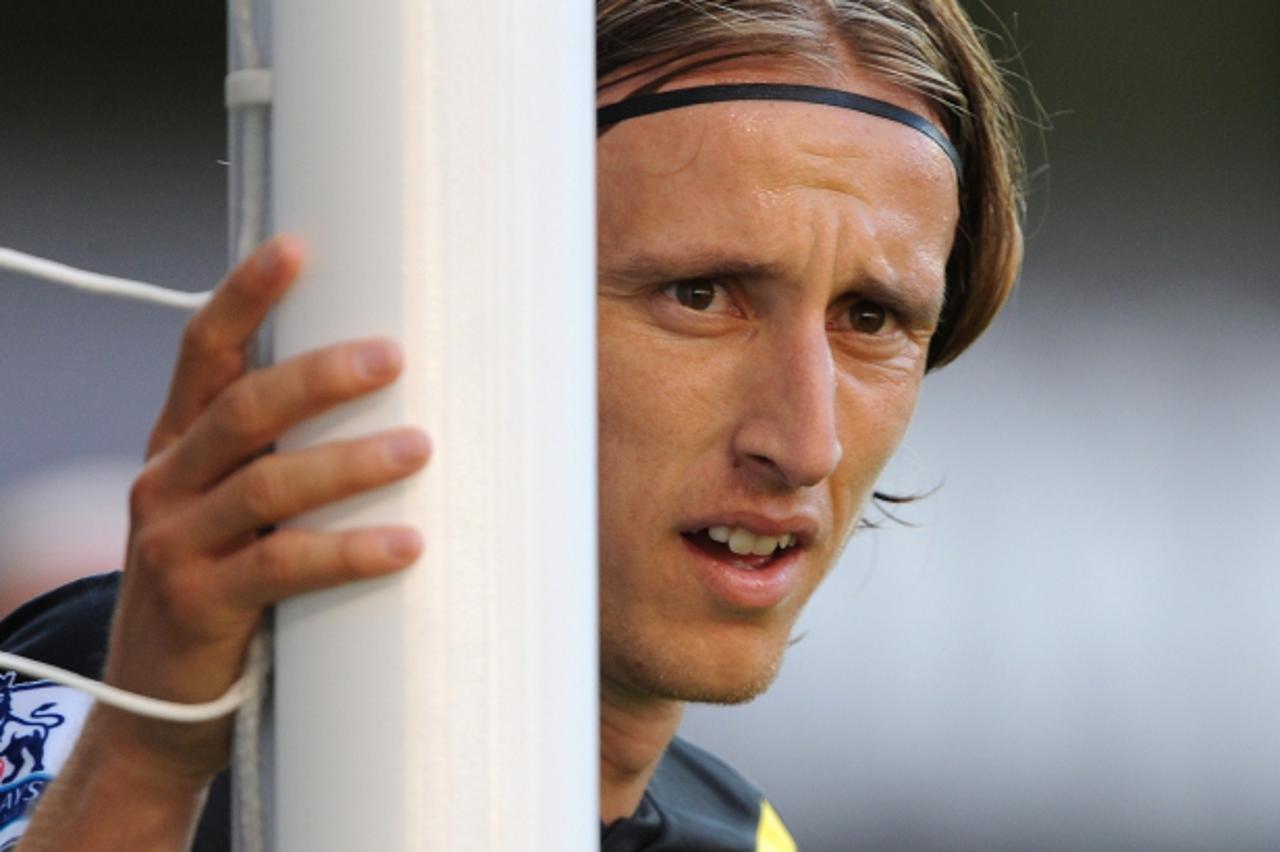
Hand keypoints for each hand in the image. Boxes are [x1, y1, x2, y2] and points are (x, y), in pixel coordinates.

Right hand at [95, 236, 429, 786]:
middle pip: (243, 407)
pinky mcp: (199, 606)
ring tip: (420, 447)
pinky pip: (282, 566)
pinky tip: (405, 544)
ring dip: (350, 460)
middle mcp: (167, 482)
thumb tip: (408, 403)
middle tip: (394, 356)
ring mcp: (175, 544)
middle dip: (320, 375)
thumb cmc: (225, 587)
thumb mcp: (238, 510)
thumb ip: (287, 457)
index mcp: (178, 445)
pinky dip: (347, 550)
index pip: (203, 352)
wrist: (162, 702)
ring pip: (267, 482)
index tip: (297, 248)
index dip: (245, 296)